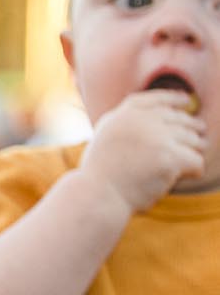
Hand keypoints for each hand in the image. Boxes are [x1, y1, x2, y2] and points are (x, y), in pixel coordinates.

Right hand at [83, 88, 207, 215]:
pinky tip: (184, 176)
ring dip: (188, 154)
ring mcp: (157, 138)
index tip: (186, 102)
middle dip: (189, 133)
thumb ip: (129, 120)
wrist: (97, 196)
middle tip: (191, 144)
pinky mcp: (169, 158)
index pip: (158, 99)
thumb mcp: (106, 135)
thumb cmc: (101, 173)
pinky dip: (192, 171)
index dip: (174, 99)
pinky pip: (197, 161)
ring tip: (176, 168)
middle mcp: (142, 121)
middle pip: (182, 120)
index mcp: (125, 114)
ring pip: (194, 140)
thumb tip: (163, 108)